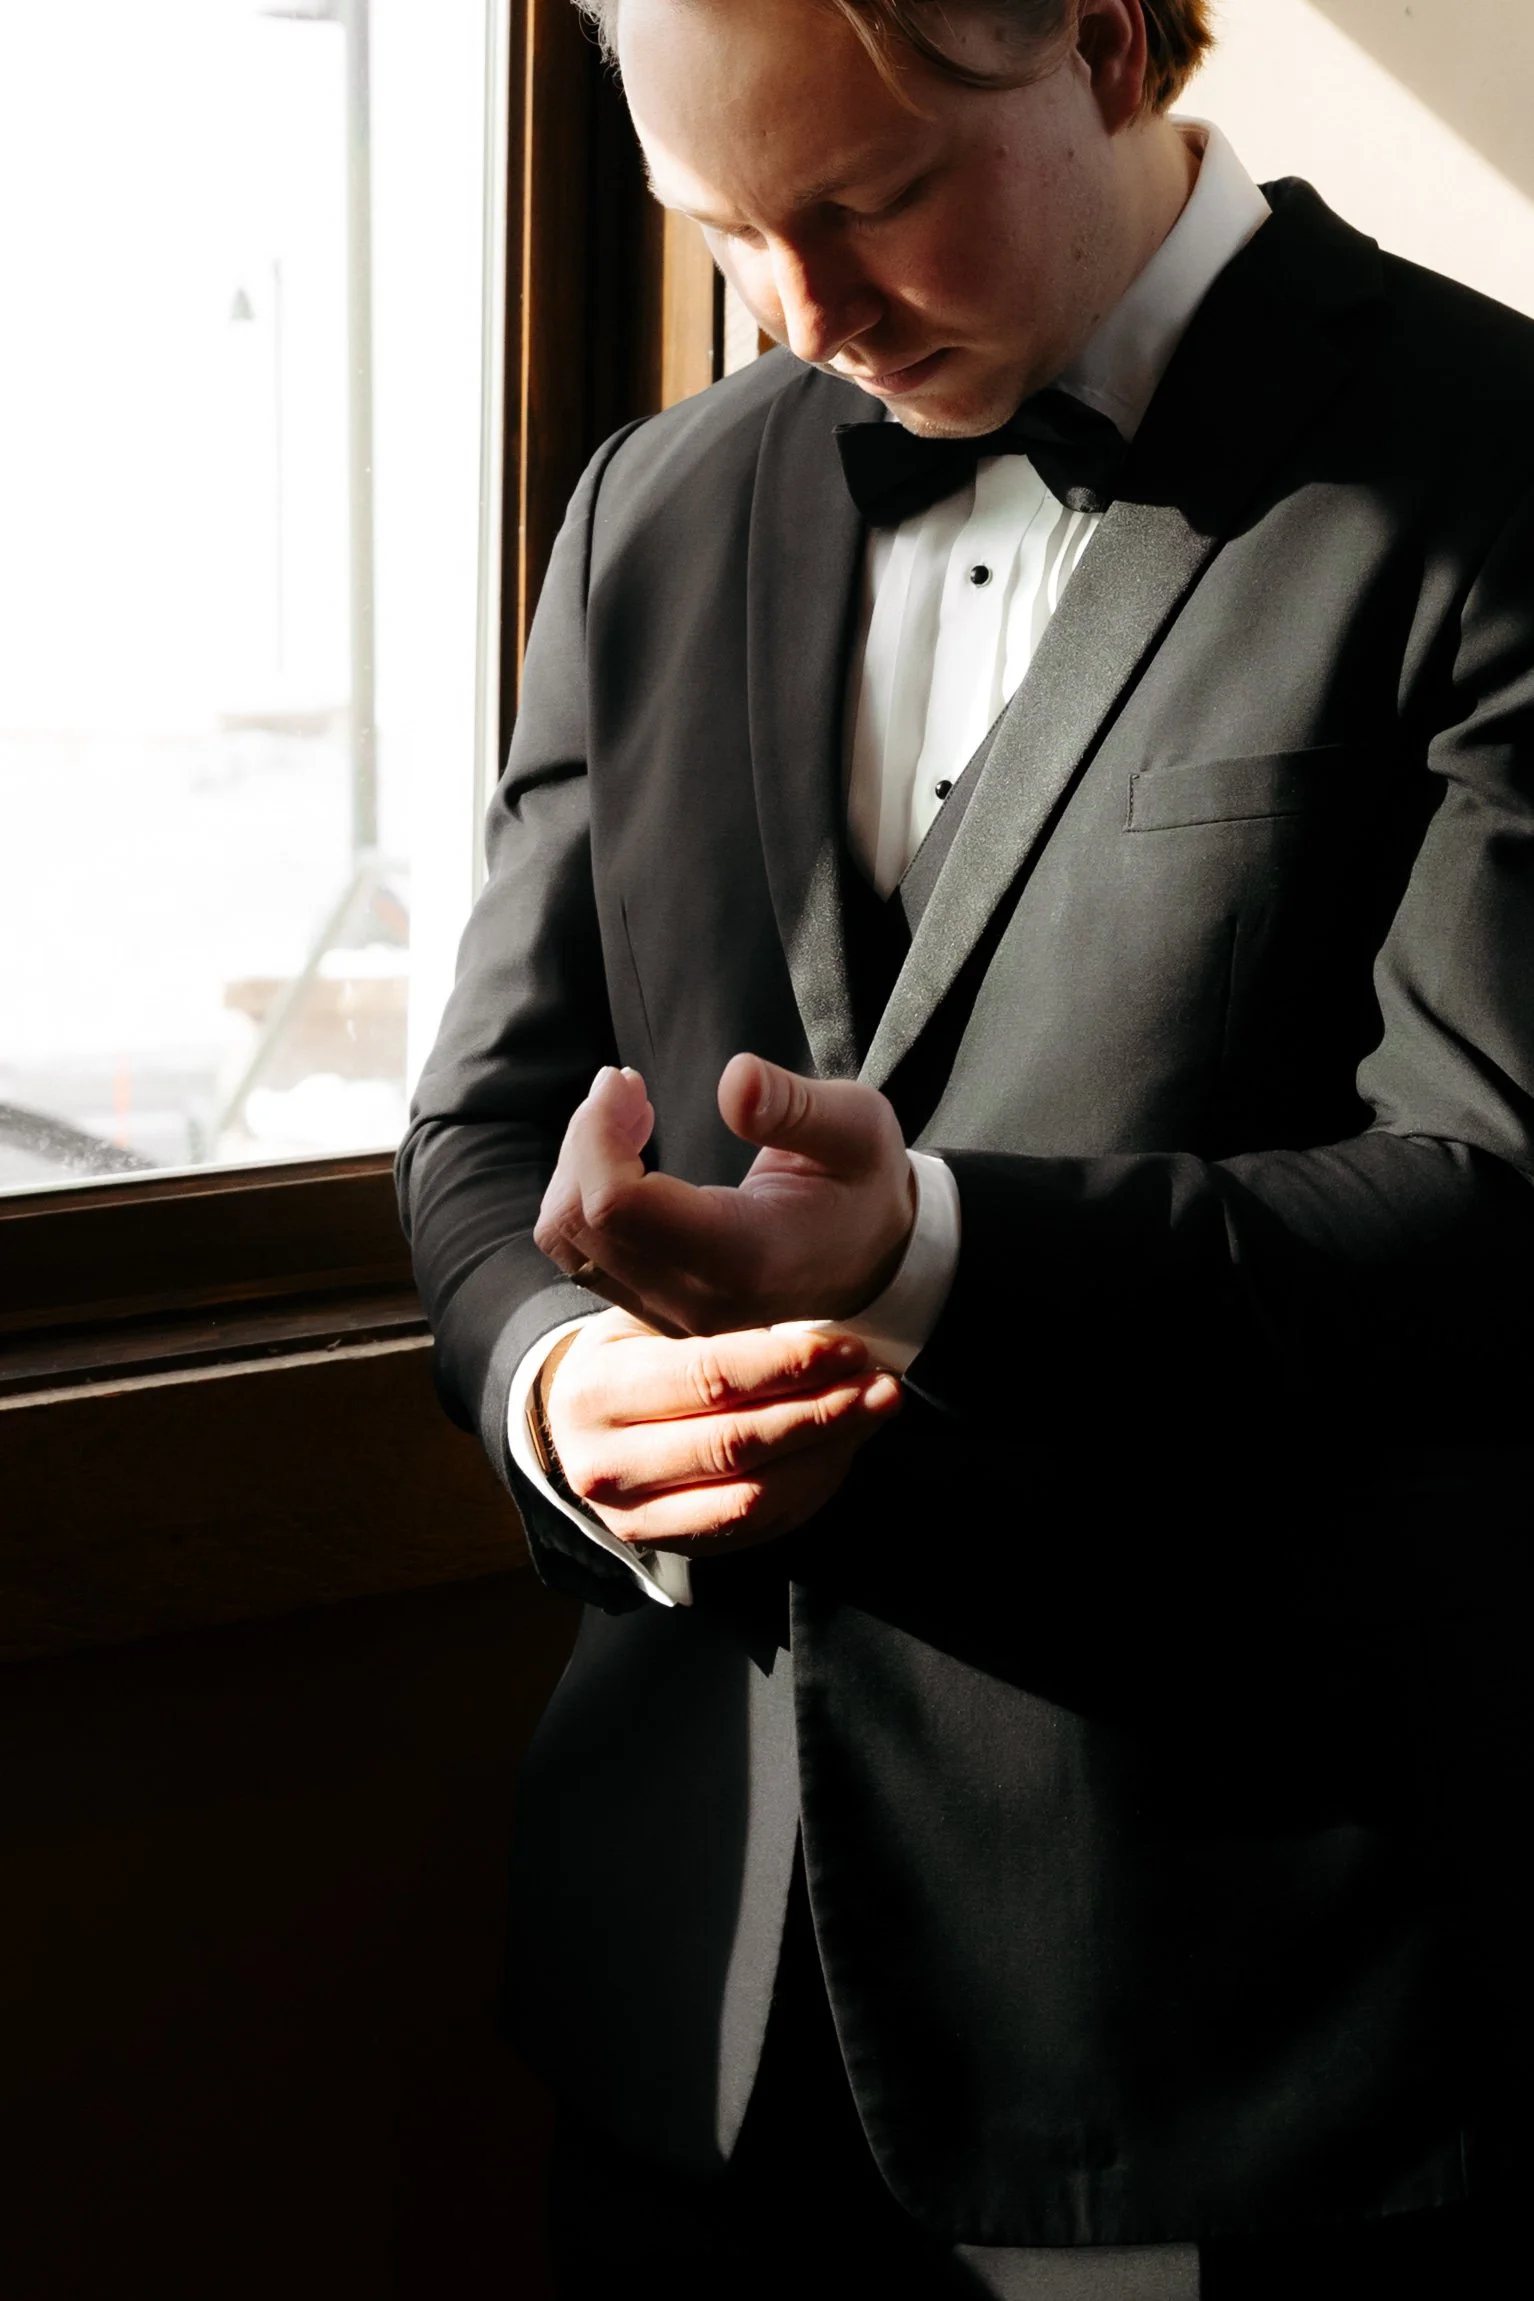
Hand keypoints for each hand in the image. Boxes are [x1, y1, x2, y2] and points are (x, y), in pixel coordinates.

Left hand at [533, 1054, 914, 1336]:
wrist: (875, 1259)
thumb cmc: (863, 1183)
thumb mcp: (857, 1127)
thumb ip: (795, 1106)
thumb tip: (734, 1080)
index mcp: (745, 1255)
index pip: (618, 1205)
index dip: (597, 1135)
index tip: (624, 1080)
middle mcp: (697, 1299)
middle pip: (580, 1219)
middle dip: (585, 1137)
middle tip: (625, 1083)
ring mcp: (669, 1312)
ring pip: (567, 1239)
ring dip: (578, 1164)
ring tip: (626, 1112)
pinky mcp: (652, 1307)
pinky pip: (581, 1251)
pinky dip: (583, 1192)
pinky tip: (625, 1152)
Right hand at [541, 1308, 902, 1552]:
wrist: (577, 1426)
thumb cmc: (626, 1356)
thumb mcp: (645, 1318)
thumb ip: (710, 1317)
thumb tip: (811, 1313)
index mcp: (597, 1393)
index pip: (710, 1379)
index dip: (789, 1366)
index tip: (847, 1348)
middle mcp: (607, 1465)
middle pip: (737, 1444)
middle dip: (823, 1413)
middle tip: (881, 1385)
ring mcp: (638, 1519)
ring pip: (754, 1497)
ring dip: (828, 1454)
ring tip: (873, 1413)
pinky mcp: (677, 1547)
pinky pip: (760, 1525)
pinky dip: (812, 1486)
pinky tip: (843, 1448)